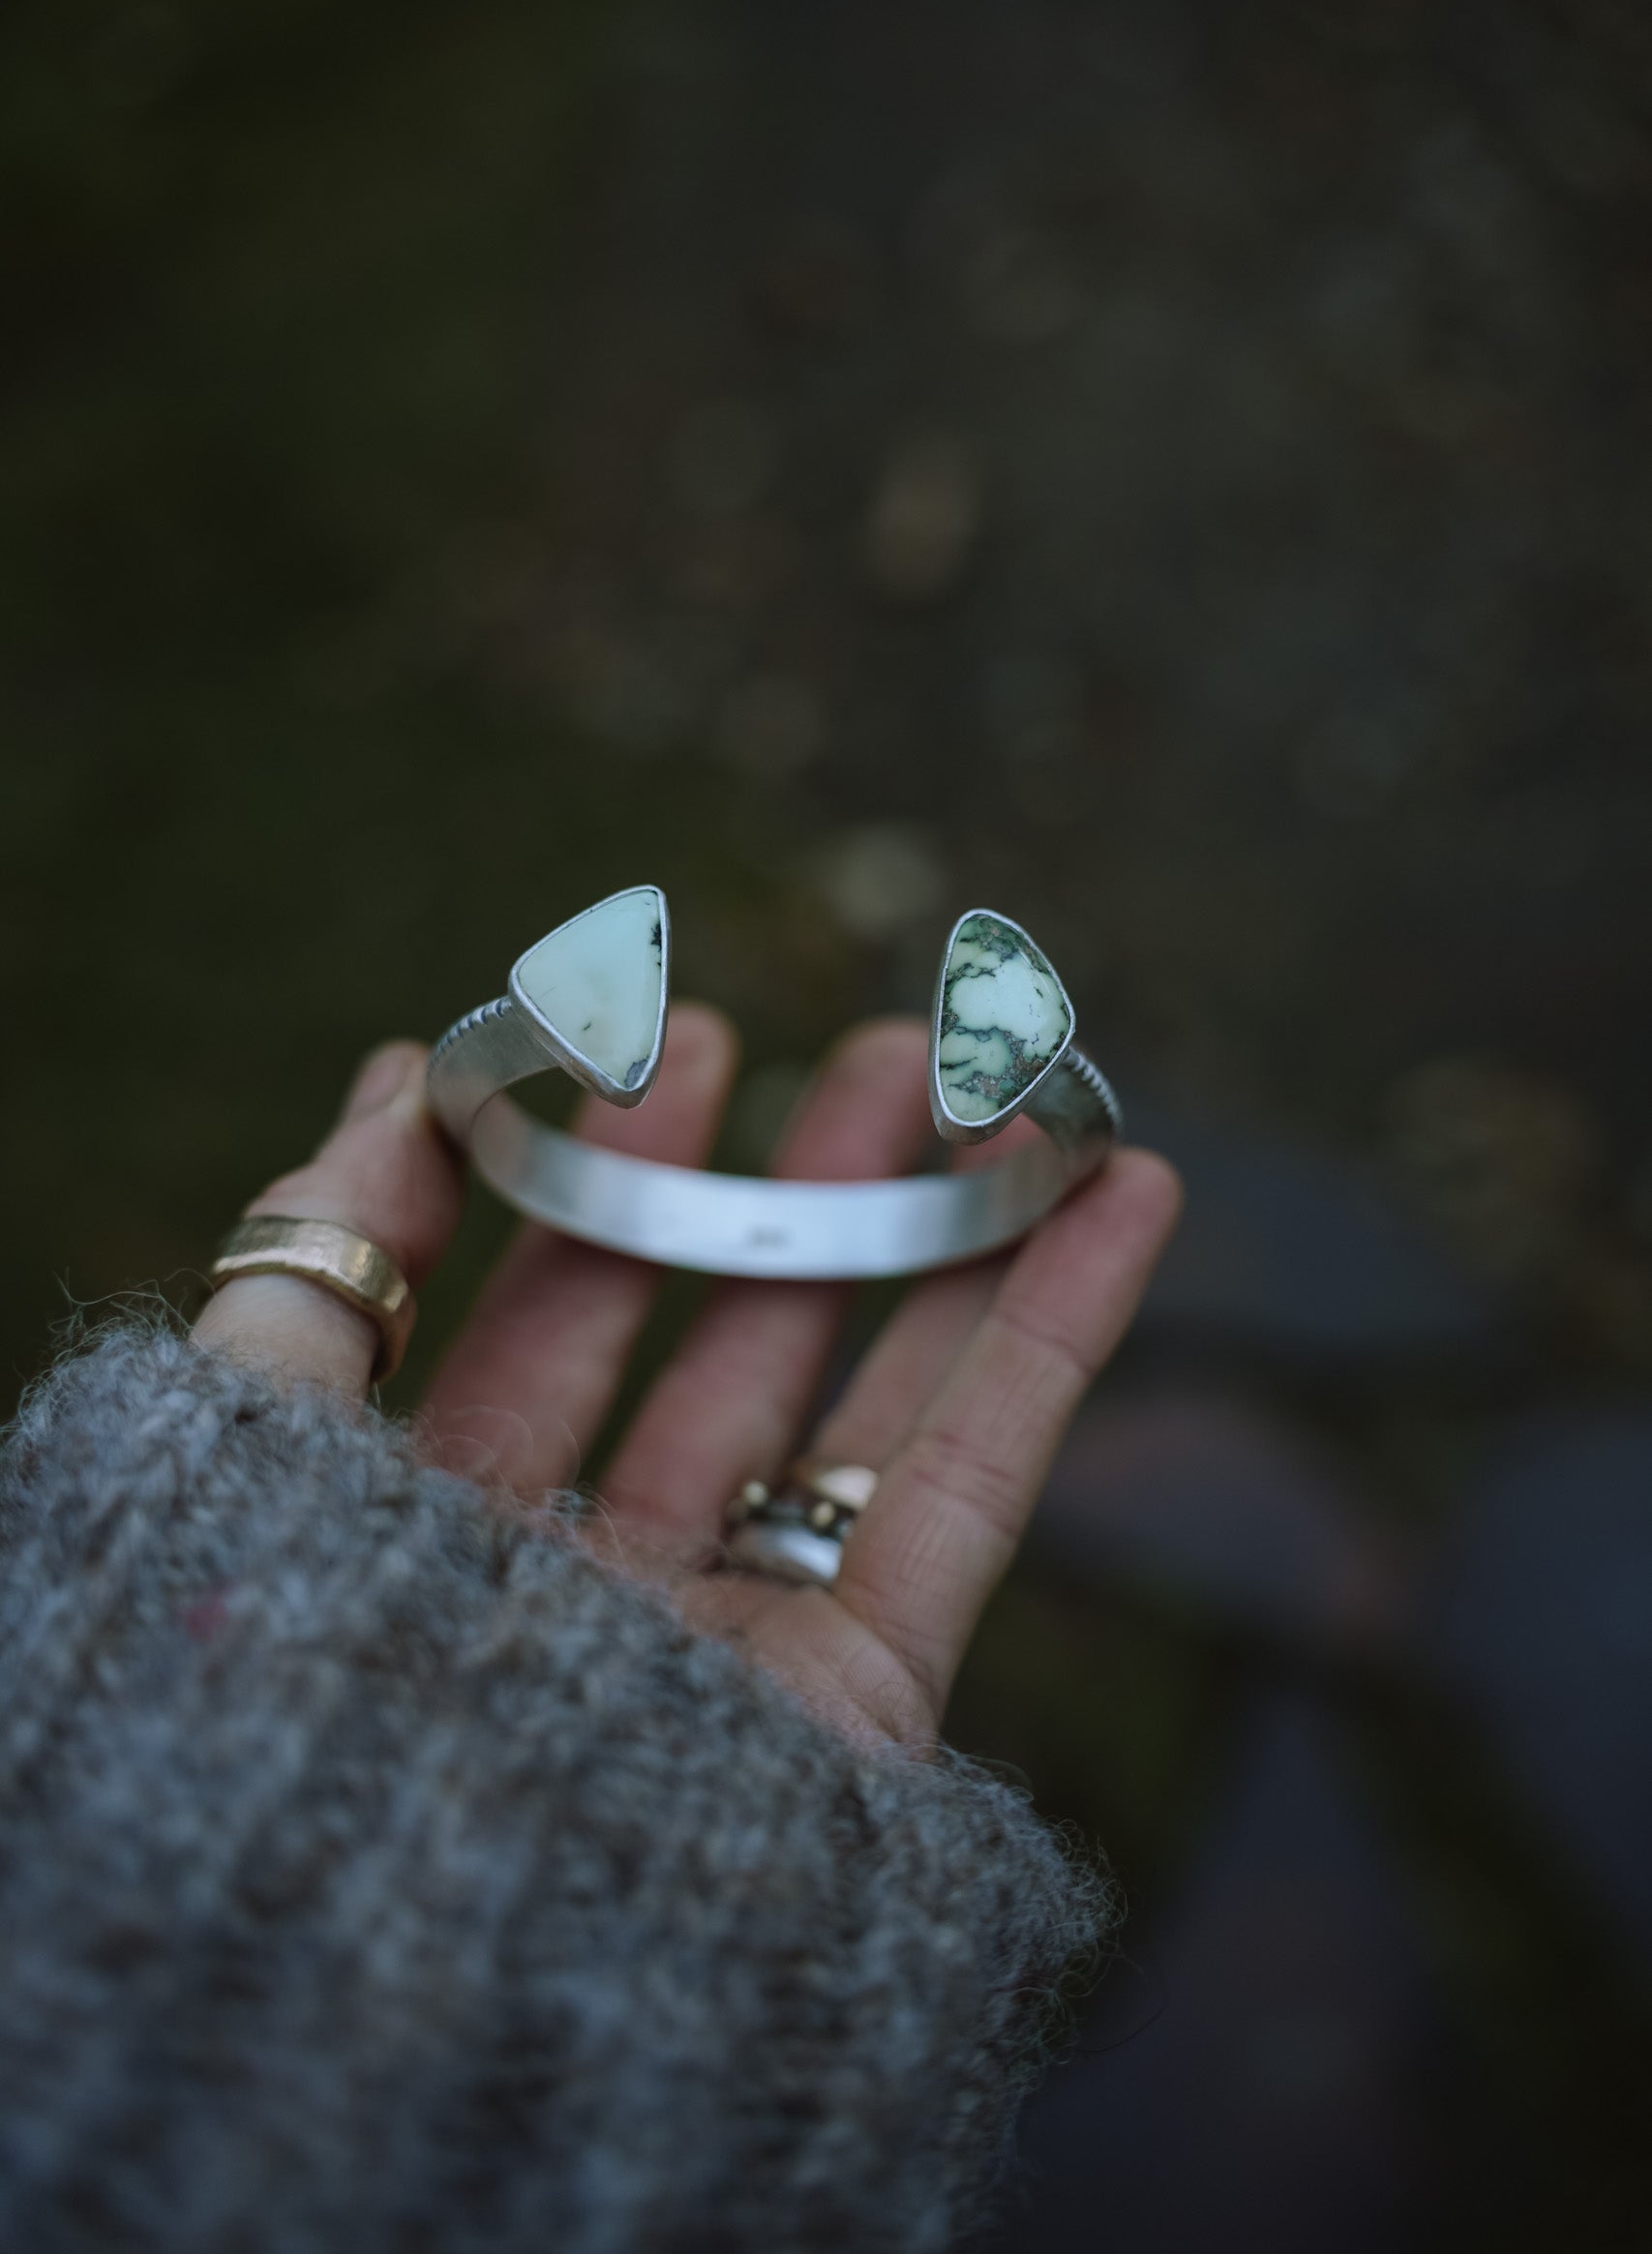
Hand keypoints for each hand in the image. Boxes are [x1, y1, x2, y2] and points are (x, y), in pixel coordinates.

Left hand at [193, 1012, 1180, 1745]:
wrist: (415, 1958)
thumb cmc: (299, 1684)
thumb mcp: (253, 1432)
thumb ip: (322, 1254)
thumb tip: (405, 1076)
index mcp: (436, 1543)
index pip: (546, 1323)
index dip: (614, 1175)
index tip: (676, 1038)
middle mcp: (592, 1598)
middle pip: (724, 1352)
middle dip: (803, 1190)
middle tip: (887, 1052)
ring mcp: (735, 1653)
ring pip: (864, 1405)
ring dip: (948, 1240)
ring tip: (1007, 1090)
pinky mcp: (866, 1705)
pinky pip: (974, 1488)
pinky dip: (1059, 1335)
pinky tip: (1121, 1197)